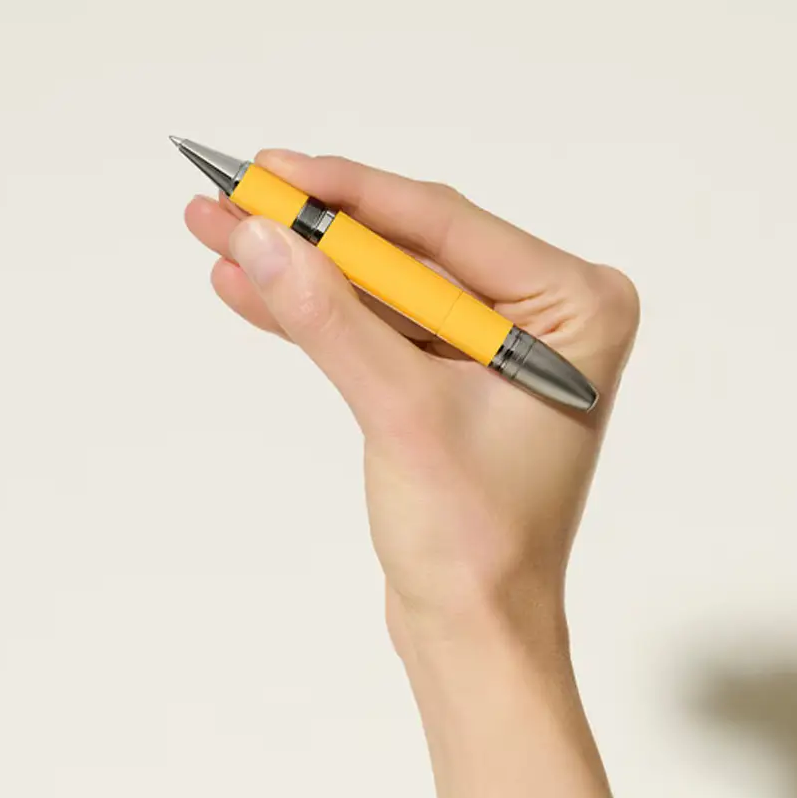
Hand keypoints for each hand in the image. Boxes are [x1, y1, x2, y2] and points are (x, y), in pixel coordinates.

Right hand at [184, 151, 638, 649]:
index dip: (352, 196)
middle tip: (232, 196)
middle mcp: (547, 316)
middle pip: (412, 252)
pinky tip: (251, 289)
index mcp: (577, 309)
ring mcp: (498, 347)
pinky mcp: (455, 379)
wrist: (473, 628)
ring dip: (304, 270)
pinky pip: (381, 331)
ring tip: (218, 233)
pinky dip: (319, 316)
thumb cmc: (474, 541)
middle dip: (317, 233)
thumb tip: (261, 237)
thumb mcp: (403, 416)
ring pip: (387, 289)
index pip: (449, 227)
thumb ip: (333, 322)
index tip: (273, 169)